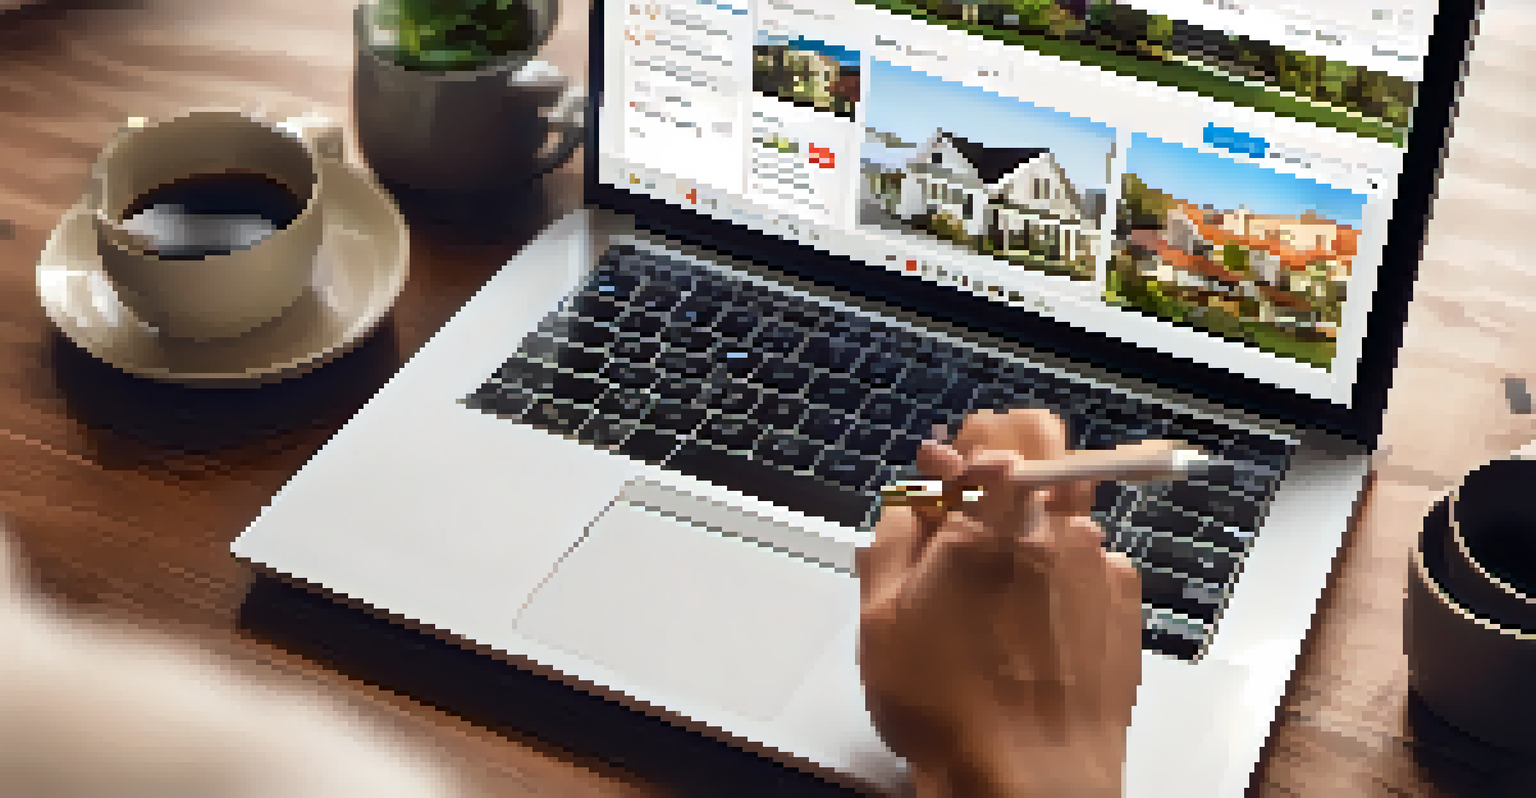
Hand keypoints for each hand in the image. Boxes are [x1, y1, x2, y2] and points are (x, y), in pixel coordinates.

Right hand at [856, 409, 1143, 797]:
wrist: (1029, 778)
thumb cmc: (952, 712)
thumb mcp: (881, 622)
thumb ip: (890, 542)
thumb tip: (907, 506)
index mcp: (978, 528)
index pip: (985, 438)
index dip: (961, 452)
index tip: (948, 475)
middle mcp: (1046, 531)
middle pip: (1044, 444)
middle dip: (1012, 456)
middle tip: (987, 491)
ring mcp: (1095, 562)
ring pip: (1070, 505)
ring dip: (1040, 521)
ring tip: (1008, 583)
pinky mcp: (1124, 600)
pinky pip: (1097, 558)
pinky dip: (1070, 571)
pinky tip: (1042, 619)